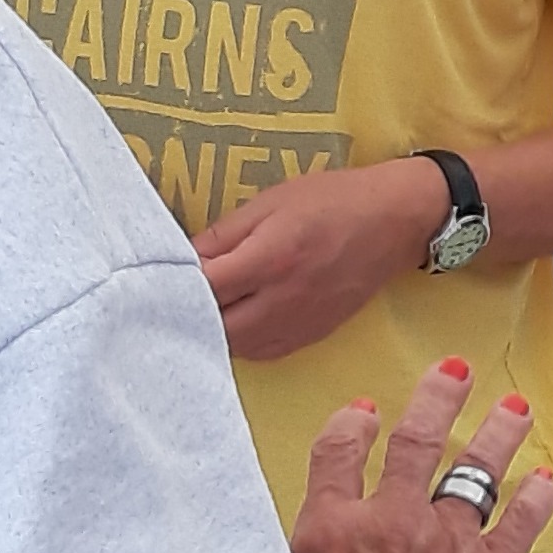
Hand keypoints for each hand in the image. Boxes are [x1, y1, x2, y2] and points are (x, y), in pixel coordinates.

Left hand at [198, 159, 454, 362]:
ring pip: (237, 347)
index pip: (205, 288)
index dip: (174, 285)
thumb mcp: (271, 202)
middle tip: (174, 295)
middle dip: (190, 313)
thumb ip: (223, 234)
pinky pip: (263, 352)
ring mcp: (300, 324)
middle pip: (215, 327)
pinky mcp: (313, 335)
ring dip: (214, 331)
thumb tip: (181, 257)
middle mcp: (283, 300)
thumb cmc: (333, 200)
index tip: (156, 277)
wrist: (396, 220)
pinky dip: (241, 342)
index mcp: (270, 259)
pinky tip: (236, 320)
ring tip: (205, 307)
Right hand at [292, 359, 551, 552]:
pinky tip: (545, 478)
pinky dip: (536, 496)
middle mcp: (390, 521)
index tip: (364, 413)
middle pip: (415, 439)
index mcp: (330, 529)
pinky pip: (520, 520)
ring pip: (476, 469)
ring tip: (512, 408)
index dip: (352, 425)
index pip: (337, 451)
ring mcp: (446, 542)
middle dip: (437, 397)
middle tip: (454, 373)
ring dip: (496, 433)